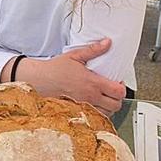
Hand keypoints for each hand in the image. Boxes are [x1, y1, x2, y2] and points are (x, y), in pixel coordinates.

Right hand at [4, 38, 126, 114]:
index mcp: (92, 83)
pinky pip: (94, 117)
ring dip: (109, 107)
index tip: (117, 83)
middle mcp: (90, 97)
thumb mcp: (75, 56)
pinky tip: (94, 104)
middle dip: (118, 99)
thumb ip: (93, 50)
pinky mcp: (77, 112)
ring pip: (107, 113)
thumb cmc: (54, 69)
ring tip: (103, 98)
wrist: (39, 80)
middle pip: (116, 105)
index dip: (122, 88)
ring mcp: (84, 107)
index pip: (118, 92)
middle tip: (112, 92)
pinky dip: (98, 112)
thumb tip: (107, 43)